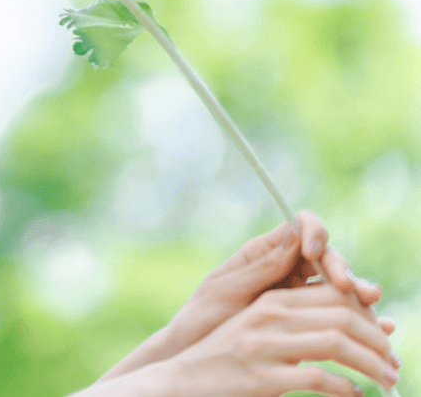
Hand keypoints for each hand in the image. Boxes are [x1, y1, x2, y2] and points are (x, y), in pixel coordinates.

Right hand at [161, 281, 399, 396]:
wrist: (181, 381)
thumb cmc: (224, 359)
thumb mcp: (256, 330)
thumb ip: (293, 321)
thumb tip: (348, 327)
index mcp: (270, 300)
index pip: (333, 294)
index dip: (368, 314)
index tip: (385, 337)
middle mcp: (268, 316)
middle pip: (341, 315)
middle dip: (378, 340)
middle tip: (393, 363)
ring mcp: (264, 346)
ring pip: (337, 343)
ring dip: (371, 364)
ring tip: (387, 380)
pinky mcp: (262, 377)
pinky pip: (318, 378)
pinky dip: (345, 388)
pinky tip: (354, 396)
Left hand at [165, 211, 392, 356]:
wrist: (197, 349)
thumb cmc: (206, 316)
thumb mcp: (228, 288)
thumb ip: (262, 265)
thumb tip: (294, 234)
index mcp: (265, 251)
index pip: (301, 227)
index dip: (314, 233)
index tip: (313, 252)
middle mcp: (287, 267)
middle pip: (327, 258)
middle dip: (344, 270)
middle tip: (353, 289)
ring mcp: (301, 292)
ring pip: (338, 286)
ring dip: (359, 294)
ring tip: (372, 305)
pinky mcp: (309, 317)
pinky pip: (339, 313)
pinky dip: (361, 319)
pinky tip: (381, 326)